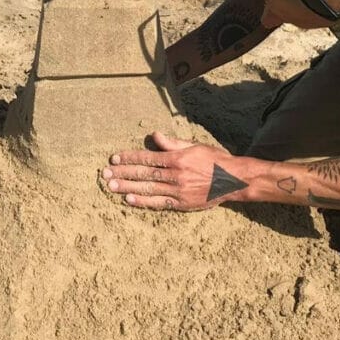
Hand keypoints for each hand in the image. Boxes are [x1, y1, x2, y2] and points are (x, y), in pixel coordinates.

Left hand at [102, 132, 245, 210]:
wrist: (234, 180)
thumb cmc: (214, 159)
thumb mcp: (194, 146)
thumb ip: (172, 143)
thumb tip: (155, 135)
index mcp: (178, 158)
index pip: (148, 158)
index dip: (130, 158)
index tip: (114, 159)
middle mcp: (176, 175)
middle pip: (144, 174)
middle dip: (123, 173)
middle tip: (105, 174)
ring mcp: (179, 191)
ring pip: (149, 189)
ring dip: (128, 188)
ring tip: (111, 187)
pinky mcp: (182, 204)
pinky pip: (159, 203)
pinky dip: (144, 201)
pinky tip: (129, 200)